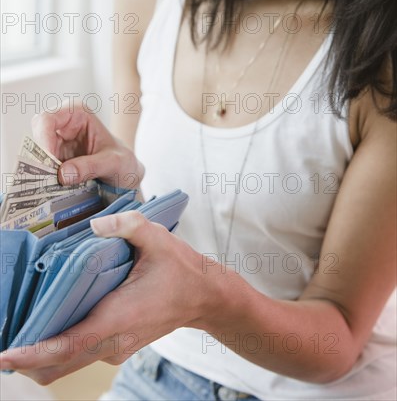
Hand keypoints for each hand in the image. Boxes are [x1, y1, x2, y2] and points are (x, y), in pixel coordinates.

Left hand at [0, 211, 212, 384]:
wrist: (204, 297)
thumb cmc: (181, 269)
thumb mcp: (159, 238)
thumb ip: (128, 225)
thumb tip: (94, 224)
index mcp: (119, 317)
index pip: (69, 344)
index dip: (34, 353)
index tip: (5, 355)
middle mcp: (114, 341)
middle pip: (58, 365)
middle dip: (26, 359)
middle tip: (3, 339)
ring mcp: (115, 349)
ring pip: (66, 364)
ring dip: (39, 355)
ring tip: (19, 329)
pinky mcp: (116, 347)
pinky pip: (79, 355)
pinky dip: (57, 349)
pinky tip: (49, 324)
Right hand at [31, 101, 144, 188]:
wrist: (128, 174)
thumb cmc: (124, 161)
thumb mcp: (114, 163)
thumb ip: (91, 166)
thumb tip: (62, 175)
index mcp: (77, 113)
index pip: (47, 119)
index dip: (43, 139)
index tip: (50, 163)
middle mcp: (63, 125)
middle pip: (38, 138)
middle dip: (42, 159)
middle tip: (51, 179)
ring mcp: (57, 143)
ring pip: (37, 155)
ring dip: (43, 172)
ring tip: (56, 188)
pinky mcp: (55, 161)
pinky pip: (42, 169)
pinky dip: (46, 179)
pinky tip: (56, 190)